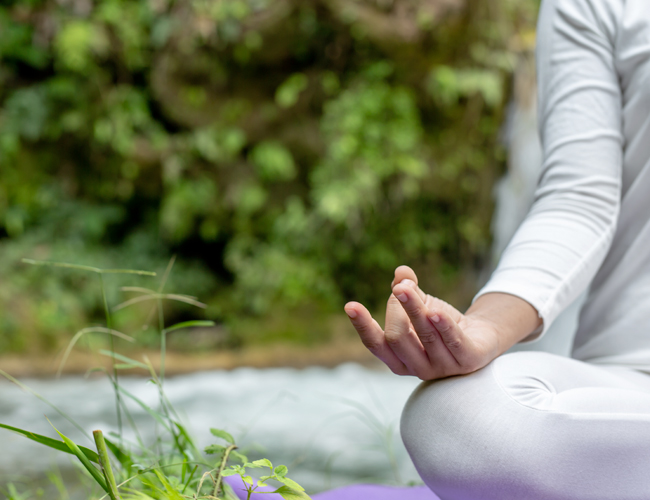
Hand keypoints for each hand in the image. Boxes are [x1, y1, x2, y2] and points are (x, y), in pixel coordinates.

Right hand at [344, 266, 514, 380]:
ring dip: (414, 309)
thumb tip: (401, 271)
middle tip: (401, 287)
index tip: (350, 305)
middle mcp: (418, 368)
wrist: (481, 337)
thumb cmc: (442, 323)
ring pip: (425, 336)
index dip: (363, 326)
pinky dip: (443, 325)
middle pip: (398, 338)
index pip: (376, 345)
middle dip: (396, 309)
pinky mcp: (468, 361)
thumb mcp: (421, 305)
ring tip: (406, 286)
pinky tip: (435, 310)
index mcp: (399, 359)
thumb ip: (408, 290)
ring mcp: (443, 368)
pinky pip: (453, 342)